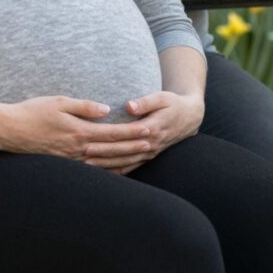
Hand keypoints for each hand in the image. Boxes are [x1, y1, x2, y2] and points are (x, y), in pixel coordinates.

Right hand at [0, 96, 153, 162]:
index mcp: (78, 132)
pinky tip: (114, 169)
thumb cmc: (32, 111)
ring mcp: (70, 159)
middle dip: (133, 146)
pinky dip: (105, 169)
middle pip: (111, 149)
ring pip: (103, 161)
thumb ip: (84, 106)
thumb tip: (106, 110)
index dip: (131, 132)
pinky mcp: (64, 162)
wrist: (8, 130)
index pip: (111, 133)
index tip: (147, 129)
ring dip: (123, 159)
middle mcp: (77, 149)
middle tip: (152, 144)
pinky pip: (90, 168)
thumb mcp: (59, 102)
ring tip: (139, 156)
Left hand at [82, 91, 204, 173]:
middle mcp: (150, 144)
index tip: (90, 142)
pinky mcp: (149, 156)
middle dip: (102, 156)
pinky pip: (132, 167)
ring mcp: (150, 153)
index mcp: (152, 128)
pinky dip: (118, 172)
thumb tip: (129, 105)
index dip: (107, 142)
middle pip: (122, 153)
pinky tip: (104, 175)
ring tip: (88, 168)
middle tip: (82, 157)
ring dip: (107, 166)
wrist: (190, 117)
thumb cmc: (173, 104)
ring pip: (126, 163)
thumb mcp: (162, 97)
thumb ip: (145, 102)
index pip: (125, 138)